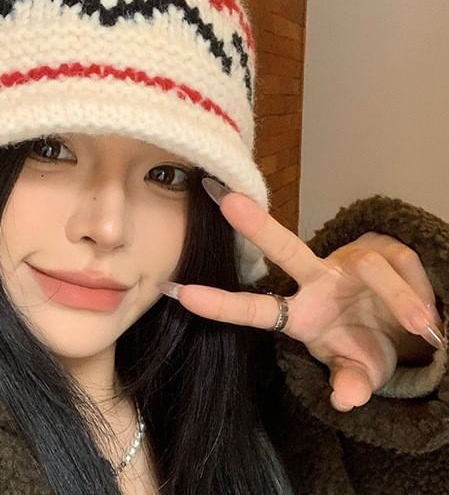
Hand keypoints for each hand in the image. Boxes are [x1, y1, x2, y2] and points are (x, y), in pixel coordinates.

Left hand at [160, 188, 445, 411]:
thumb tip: (345, 400)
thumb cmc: (364, 346)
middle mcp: (317, 281)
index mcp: (299, 313)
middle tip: (226, 202)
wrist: (404, 325)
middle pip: (286, 249)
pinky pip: (404, 273)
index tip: (178, 293)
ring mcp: (349, 265)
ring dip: (400, 300)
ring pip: (371, 268)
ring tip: (424, 329)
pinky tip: (431, 323)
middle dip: (257, 227)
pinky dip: (418, 300)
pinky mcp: (385, 255)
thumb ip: (350, 382)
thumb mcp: (358, 370)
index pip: (255, 308)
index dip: (219, 303)